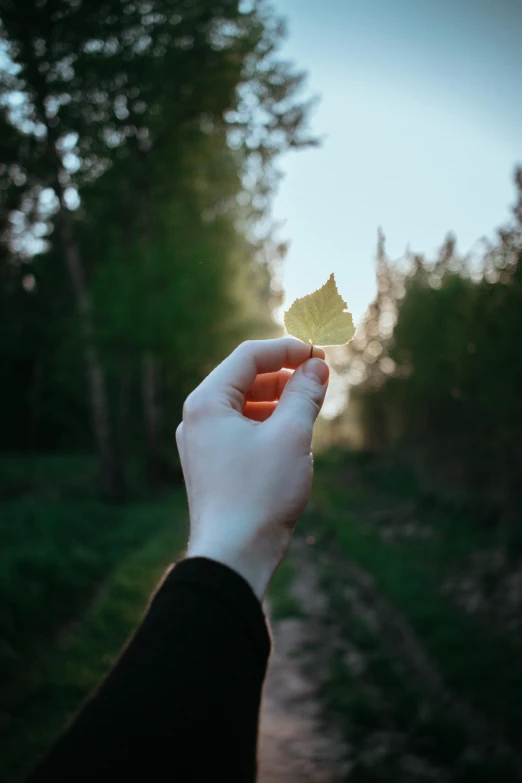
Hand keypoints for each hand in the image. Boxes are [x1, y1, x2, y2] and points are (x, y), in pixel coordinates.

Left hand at [176, 338, 329, 599]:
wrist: (233, 557)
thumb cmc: (259, 494)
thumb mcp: (291, 436)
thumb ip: (304, 393)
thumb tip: (317, 366)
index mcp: (207, 402)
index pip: (249, 356)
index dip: (288, 349)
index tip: (320, 354)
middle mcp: (197, 419)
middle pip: (245, 379)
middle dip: (285, 376)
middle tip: (322, 379)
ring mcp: (202, 444)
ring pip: (246, 406)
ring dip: (280, 401)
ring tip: (312, 408)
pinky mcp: (213, 466)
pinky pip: (242, 431)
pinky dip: (269, 425)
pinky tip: (294, 438)